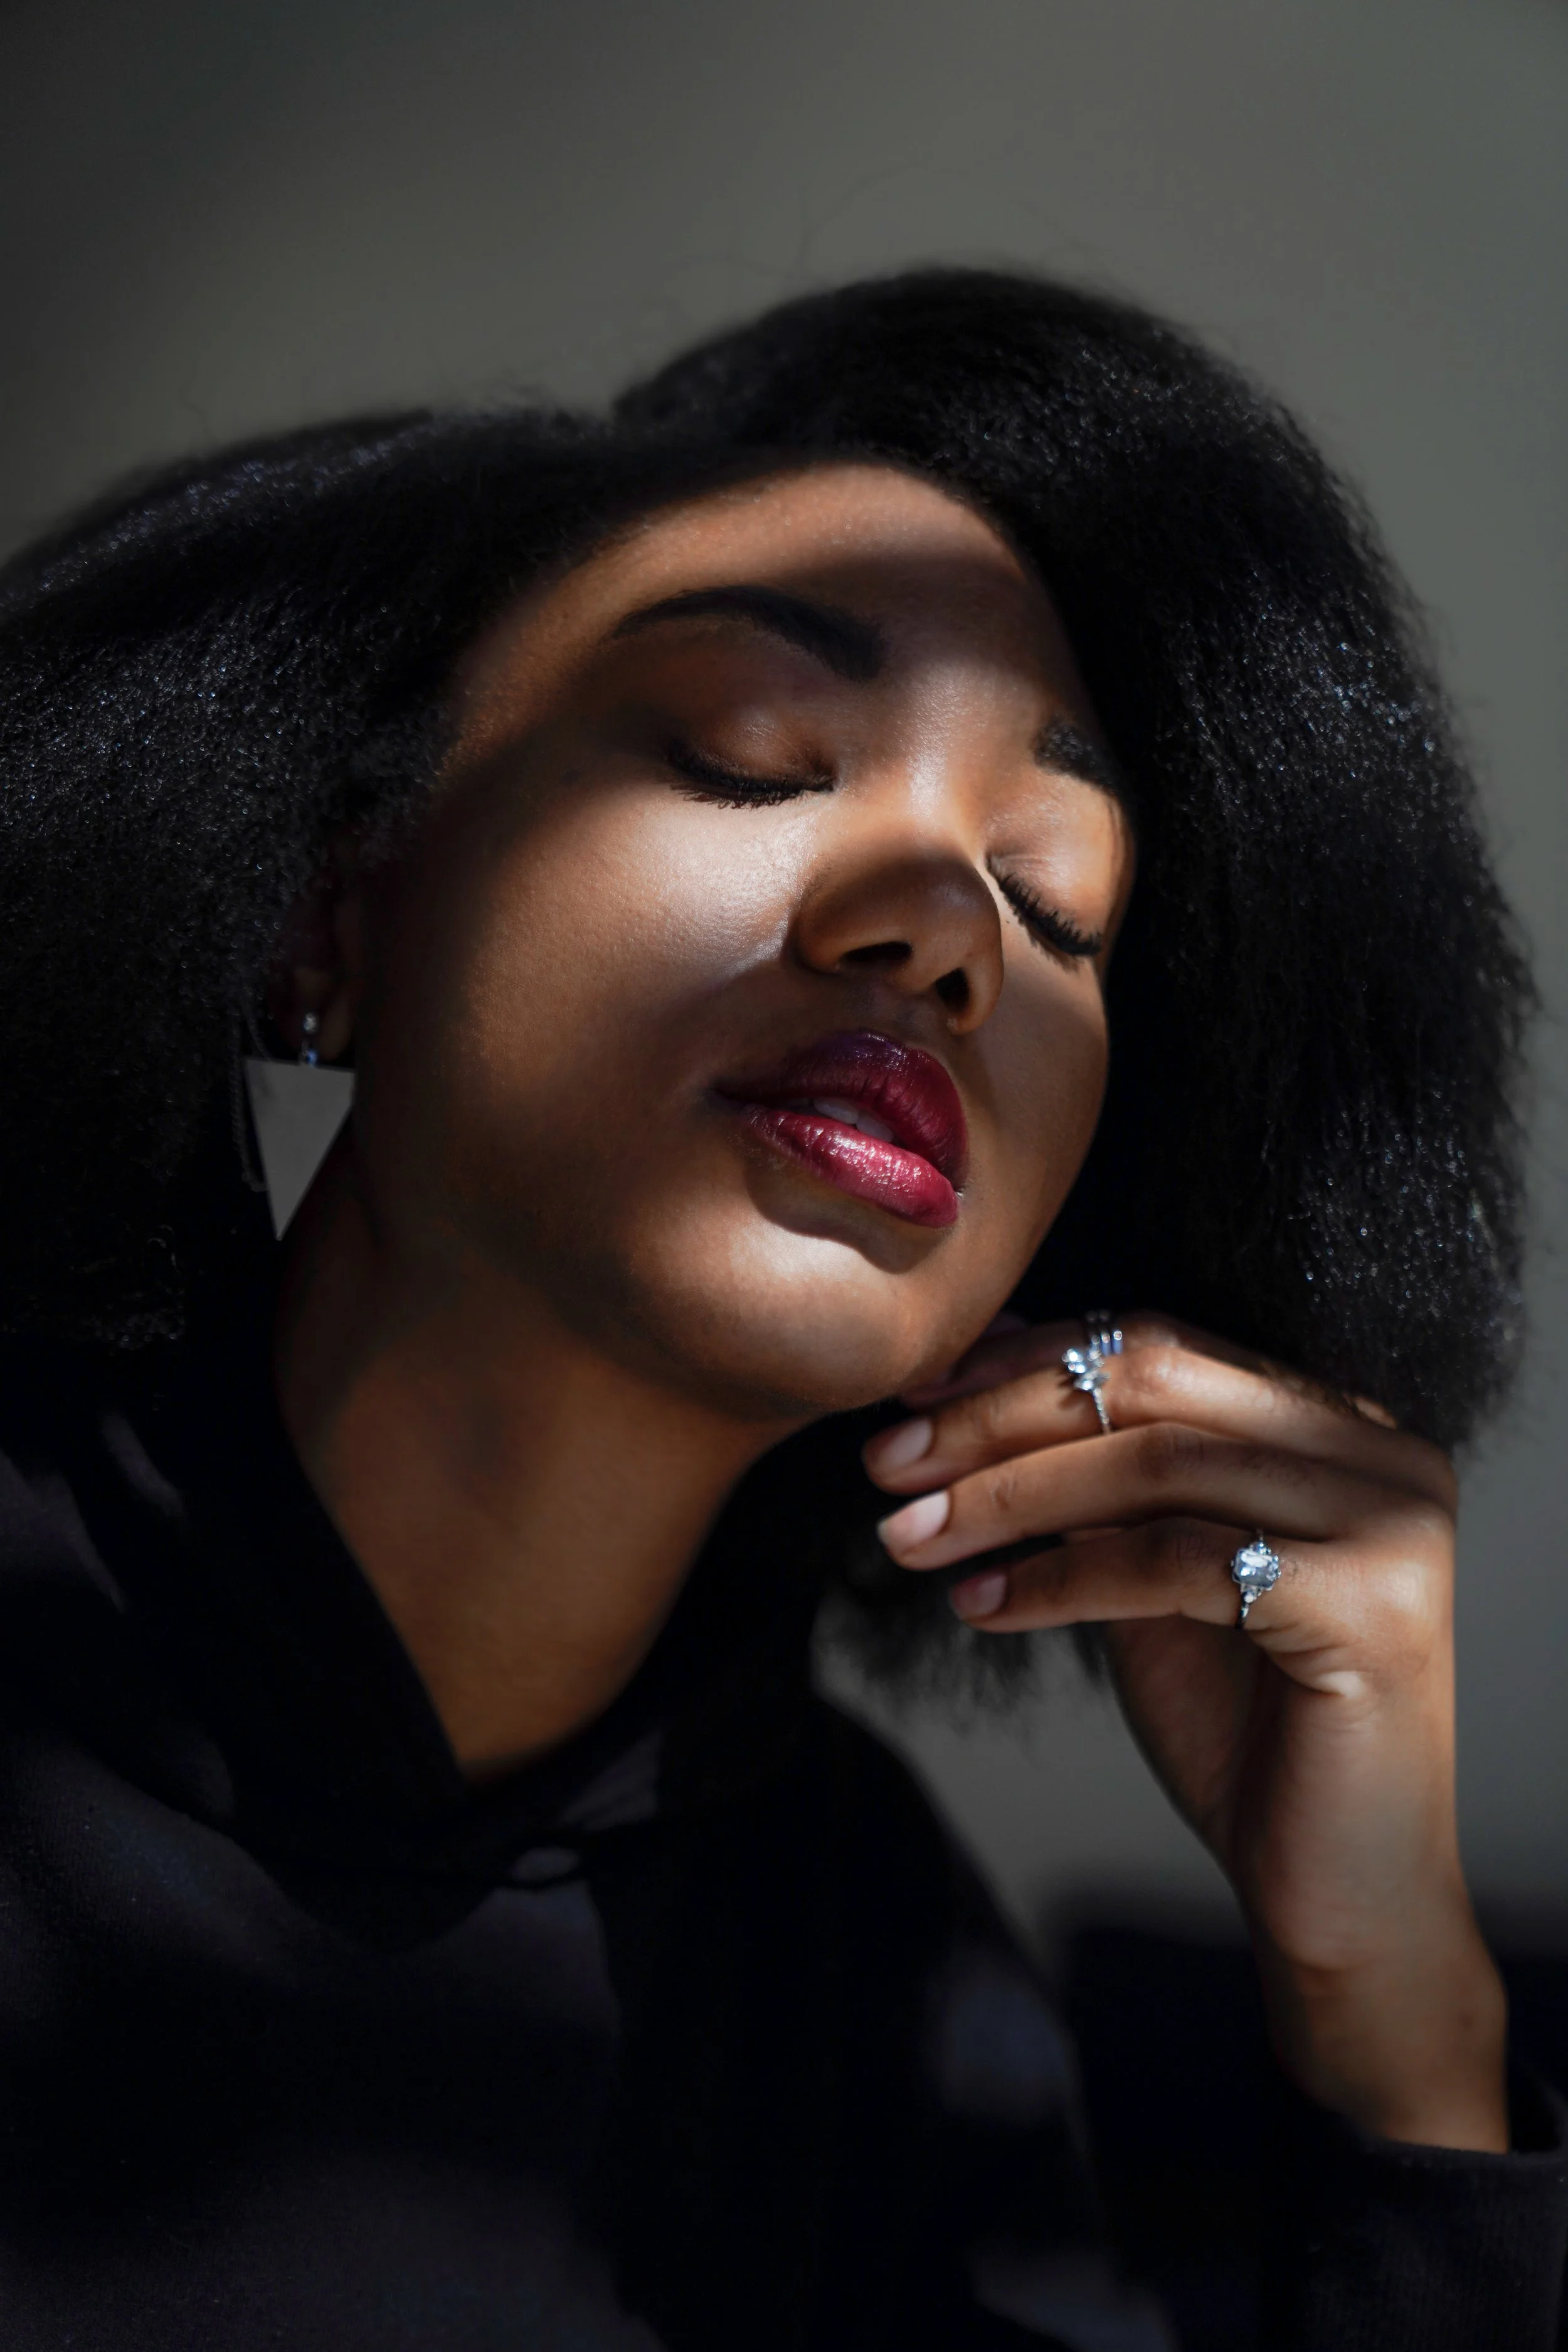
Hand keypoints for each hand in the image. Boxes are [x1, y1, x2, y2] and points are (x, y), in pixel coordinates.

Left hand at [865, 1315, 1508, 2152]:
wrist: (1336, 1895)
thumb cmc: (1242, 1728)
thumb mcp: (1151, 1569)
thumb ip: (1099, 1470)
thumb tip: (997, 1351)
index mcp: (1338, 1422)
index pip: (1160, 1345)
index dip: (1024, 1363)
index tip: (909, 1398)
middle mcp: (1382, 1451)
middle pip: (1153, 1386)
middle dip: (997, 1417)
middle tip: (883, 1463)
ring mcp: (1389, 1522)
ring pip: (1155, 1466)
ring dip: (1004, 1497)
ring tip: (904, 1537)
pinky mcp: (1368, 1603)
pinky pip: (1174, 1561)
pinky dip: (1058, 1578)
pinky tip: (978, 1603)